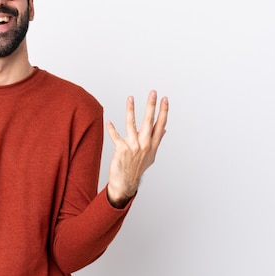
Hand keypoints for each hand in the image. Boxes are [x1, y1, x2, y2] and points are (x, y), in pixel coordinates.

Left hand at [106, 90, 168, 207]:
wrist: (126, 182)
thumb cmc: (137, 167)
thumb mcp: (151, 155)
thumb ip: (157, 140)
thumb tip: (164, 129)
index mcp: (153, 144)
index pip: (160, 124)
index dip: (163, 111)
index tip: (165, 99)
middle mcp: (145, 145)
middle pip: (149, 121)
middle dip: (151, 106)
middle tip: (153, 93)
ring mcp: (134, 147)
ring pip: (132, 124)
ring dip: (131, 110)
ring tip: (130, 98)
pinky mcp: (122, 150)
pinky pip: (116, 137)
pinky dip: (111, 129)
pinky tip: (108, 122)